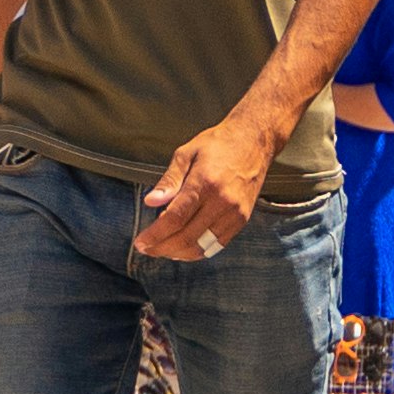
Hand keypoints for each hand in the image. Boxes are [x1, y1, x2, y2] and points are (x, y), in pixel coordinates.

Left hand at [135, 123, 260, 259]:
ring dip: (178, 253)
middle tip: (147, 248)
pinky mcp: (242, 219)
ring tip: (162, 249)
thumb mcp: (186, 153)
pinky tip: (184, 247)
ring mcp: (235, 213)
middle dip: (162, 247)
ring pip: (202, 246)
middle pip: (186, 237)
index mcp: (205, 182)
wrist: (253, 141)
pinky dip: (198, 251)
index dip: (155, 235)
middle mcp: (222, 201)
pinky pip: (217, 245)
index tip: (140, 242)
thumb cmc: (217, 144)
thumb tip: (150, 202)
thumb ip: (169, 180)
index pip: (174, 218)